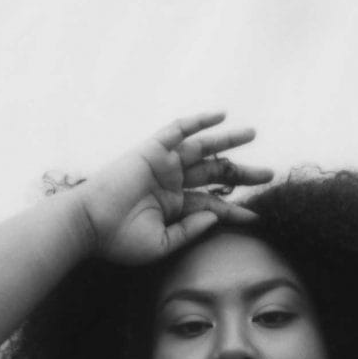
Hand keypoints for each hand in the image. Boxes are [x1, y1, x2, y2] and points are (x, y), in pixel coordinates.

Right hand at [78, 112, 271, 264]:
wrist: (88, 225)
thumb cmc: (119, 240)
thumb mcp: (162, 244)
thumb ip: (190, 231)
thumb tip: (217, 218)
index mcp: (174, 205)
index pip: (212, 204)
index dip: (235, 210)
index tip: (257, 217)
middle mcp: (172, 182)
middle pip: (215, 173)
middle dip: (242, 174)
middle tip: (269, 174)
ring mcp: (163, 164)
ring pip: (203, 147)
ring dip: (228, 140)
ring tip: (253, 133)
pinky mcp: (152, 149)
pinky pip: (178, 129)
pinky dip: (199, 121)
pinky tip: (221, 115)